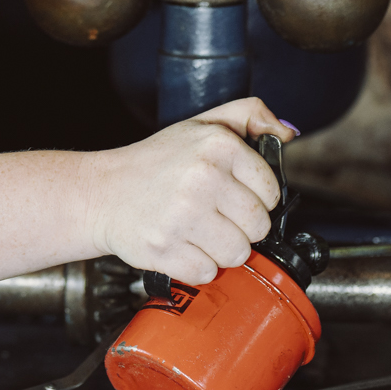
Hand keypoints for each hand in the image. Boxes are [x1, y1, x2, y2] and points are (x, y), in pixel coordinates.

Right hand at [81, 98, 299, 286]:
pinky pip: (207, 274)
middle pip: (259, 227)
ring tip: (199, 232)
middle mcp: (202, 178)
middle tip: (215, 216)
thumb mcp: (202, 123)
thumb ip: (250, 115)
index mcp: (217, 145)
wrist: (102, 192)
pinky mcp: (165, 249)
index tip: (234, 195)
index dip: (256, 197)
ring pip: (238, 254)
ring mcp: (182, 216)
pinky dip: (197, 267)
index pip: (272, 190)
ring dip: (222, 250)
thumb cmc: (155, 162)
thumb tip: (288, 132)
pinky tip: (181, 245)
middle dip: (241, 227)